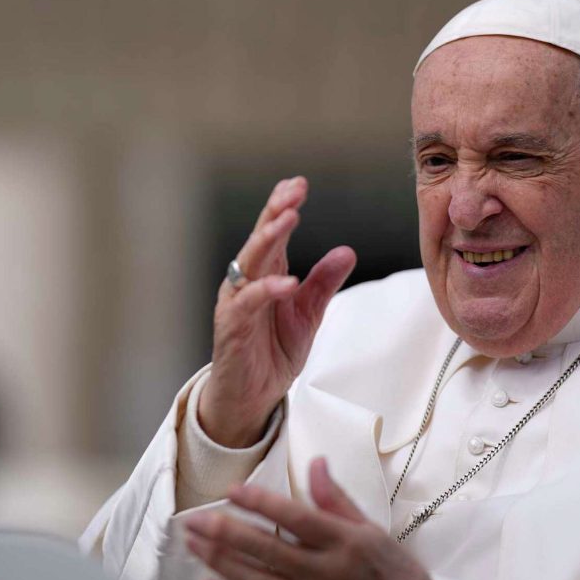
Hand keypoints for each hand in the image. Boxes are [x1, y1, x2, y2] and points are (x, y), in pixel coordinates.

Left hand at [185, 457, 436, 579]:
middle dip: (225, 533)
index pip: (295, 518)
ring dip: (220, 562)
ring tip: (194, 543)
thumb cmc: (392, 575)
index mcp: (344, 544)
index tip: (235, 490)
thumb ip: (337, 498)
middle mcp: (325, 574)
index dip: (262, 503)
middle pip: (266, 550)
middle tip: (195, 518)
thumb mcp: (372, 529)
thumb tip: (316, 464)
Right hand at [204, 177, 355, 446]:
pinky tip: (288, 280)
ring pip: (249, 263)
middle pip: (260, 239)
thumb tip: (347, 251)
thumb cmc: (272, 351)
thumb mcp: (308, 313)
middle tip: (294, 191)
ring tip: (289, 219)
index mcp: (266, 274)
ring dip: (268, 239)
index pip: (273, 233)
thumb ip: (323, 283)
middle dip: (276, 212)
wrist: (252, 396)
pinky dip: (268, 290)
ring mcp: (237, 303)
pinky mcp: (232, 328)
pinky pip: (249, 303)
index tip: (299, 183)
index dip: (283, 206)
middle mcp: (247, 282)